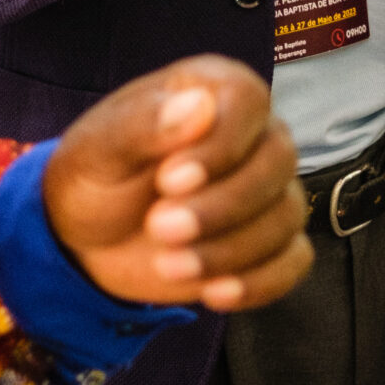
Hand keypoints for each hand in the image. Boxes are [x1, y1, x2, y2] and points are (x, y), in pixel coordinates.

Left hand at [46, 55, 311, 310]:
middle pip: (277, 162)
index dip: (219, 145)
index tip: (168, 181)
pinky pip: (295, 260)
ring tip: (168, 266)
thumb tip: (199, 104)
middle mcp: (253, 133)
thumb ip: (143, 123)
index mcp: (214, 90)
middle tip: (158, 229)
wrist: (89, 239)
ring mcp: (268, 189)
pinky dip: (260, 282)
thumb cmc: (95, 177)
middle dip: (222, 206)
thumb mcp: (98, 148)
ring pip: (287, 215)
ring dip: (230, 250)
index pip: (249, 100)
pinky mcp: (272, 241)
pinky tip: (213, 294)